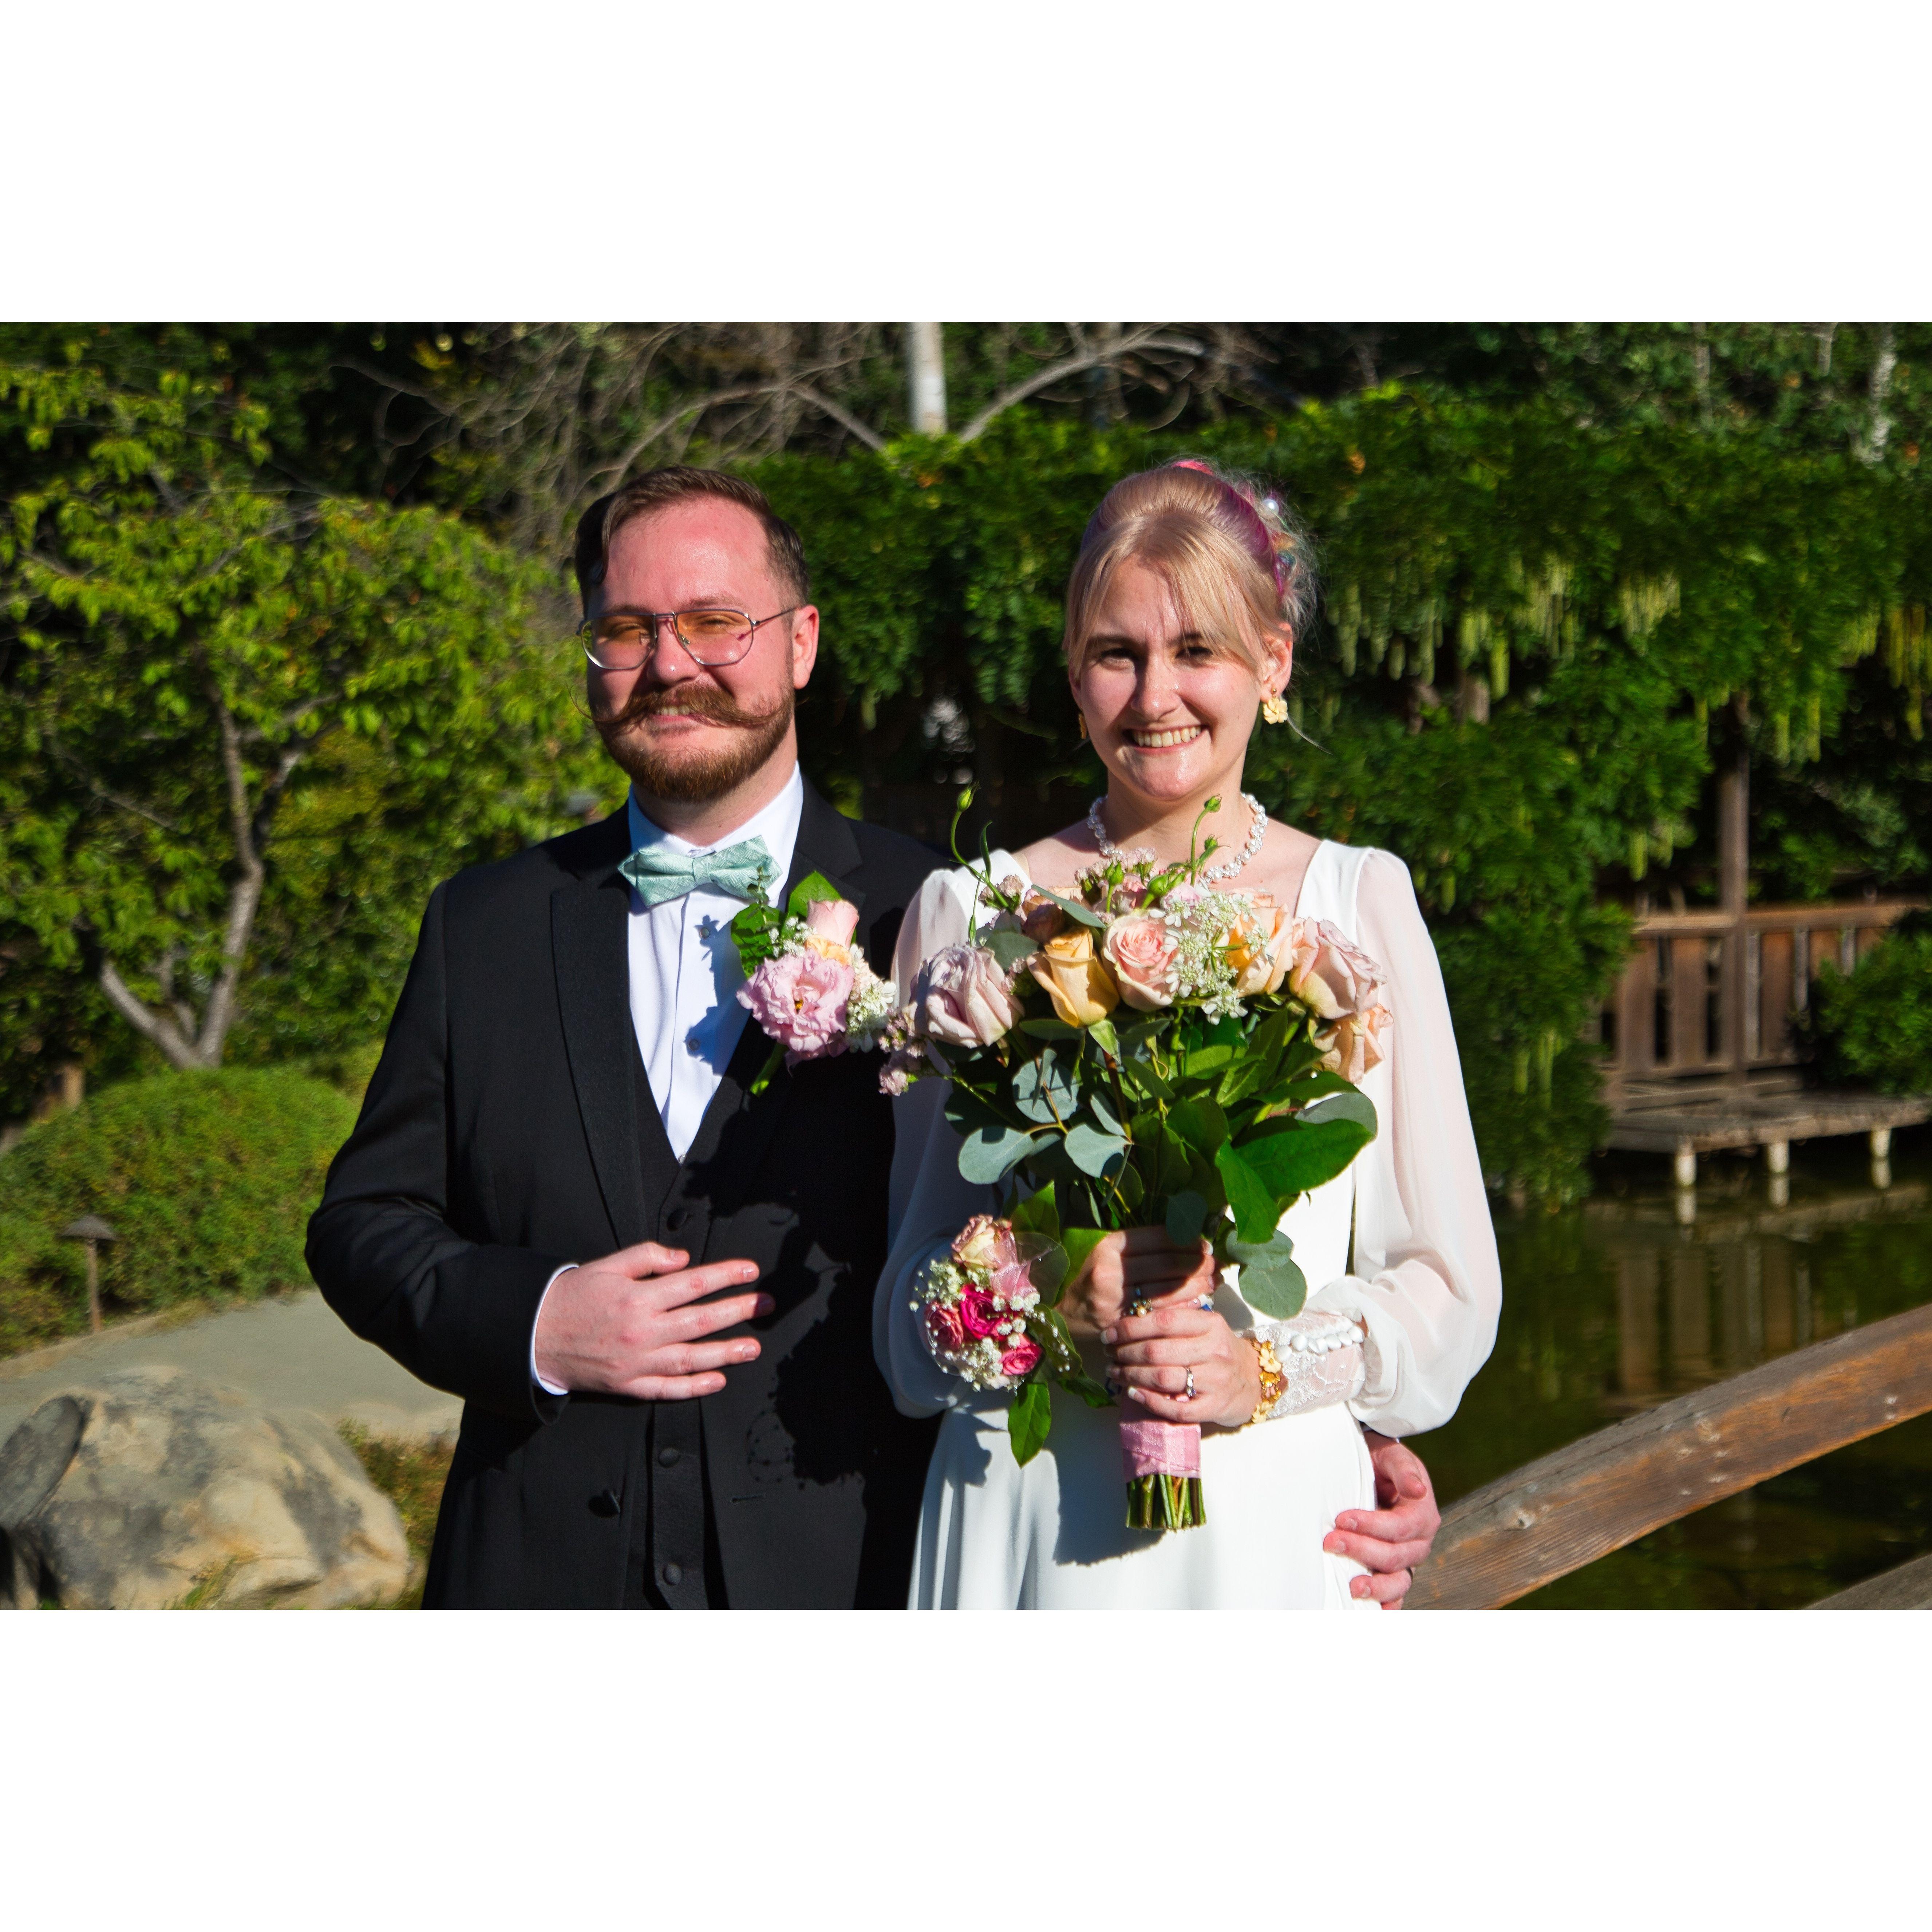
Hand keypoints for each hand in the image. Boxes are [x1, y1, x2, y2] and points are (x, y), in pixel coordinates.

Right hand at [532, 1241, 773, 1398]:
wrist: (533, 1334)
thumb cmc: (573, 1296)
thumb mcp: (606, 1265)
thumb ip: (646, 1257)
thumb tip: (683, 1260)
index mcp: (637, 1297)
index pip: (693, 1283)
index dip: (725, 1275)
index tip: (750, 1271)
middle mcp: (641, 1330)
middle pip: (700, 1320)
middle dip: (738, 1311)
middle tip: (767, 1305)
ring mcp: (636, 1361)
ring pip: (690, 1357)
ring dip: (726, 1352)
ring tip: (753, 1346)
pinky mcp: (627, 1385)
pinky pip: (666, 1389)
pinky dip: (693, 1387)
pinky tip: (717, 1380)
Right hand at [1061, 1227, 1215, 1335]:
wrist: (1067, 1313)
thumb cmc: (1095, 1278)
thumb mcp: (1111, 1253)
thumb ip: (1142, 1246)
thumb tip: (1187, 1239)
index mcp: (1110, 1245)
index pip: (1157, 1238)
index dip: (1186, 1240)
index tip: (1204, 1244)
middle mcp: (1110, 1268)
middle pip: (1165, 1263)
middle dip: (1196, 1263)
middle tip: (1214, 1264)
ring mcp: (1114, 1297)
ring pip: (1166, 1289)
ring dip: (1195, 1285)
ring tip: (1212, 1281)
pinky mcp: (1120, 1321)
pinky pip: (1160, 1312)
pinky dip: (1183, 1306)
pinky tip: (1198, 1301)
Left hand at [1103, 1304, 1261, 1430]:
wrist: (1252, 1382)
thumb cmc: (1218, 1351)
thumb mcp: (1205, 1327)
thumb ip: (1175, 1320)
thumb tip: (1129, 1319)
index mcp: (1210, 1324)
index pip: (1163, 1320)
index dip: (1130, 1327)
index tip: (1110, 1334)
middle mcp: (1215, 1350)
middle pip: (1157, 1351)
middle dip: (1125, 1353)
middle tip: (1109, 1355)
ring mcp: (1216, 1380)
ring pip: (1162, 1378)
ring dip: (1131, 1376)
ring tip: (1115, 1373)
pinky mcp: (1214, 1407)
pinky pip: (1176, 1408)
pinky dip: (1150, 1401)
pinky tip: (1134, 1394)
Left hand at [1325, 1431, 1440, 1607]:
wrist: (1376, 1470)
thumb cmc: (1382, 1462)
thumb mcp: (1393, 1456)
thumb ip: (1404, 1469)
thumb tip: (1418, 1489)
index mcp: (1422, 1513)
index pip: (1399, 1527)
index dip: (1371, 1525)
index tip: (1341, 1519)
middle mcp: (1419, 1541)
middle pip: (1395, 1555)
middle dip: (1361, 1550)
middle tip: (1330, 1542)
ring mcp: (1407, 1559)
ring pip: (1398, 1581)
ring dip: (1376, 1587)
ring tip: (1352, 1587)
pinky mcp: (1394, 1571)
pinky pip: (1395, 1594)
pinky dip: (1385, 1604)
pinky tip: (1373, 1611)